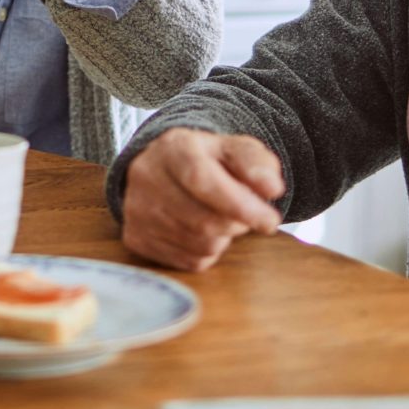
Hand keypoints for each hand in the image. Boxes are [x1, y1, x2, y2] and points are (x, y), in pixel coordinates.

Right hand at [119, 129, 284, 271]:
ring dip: (223, 237)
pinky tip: (202, 230)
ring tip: (219, 216)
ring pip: (199, 244)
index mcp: (173, 147)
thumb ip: (256, 164)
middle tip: (244, 213)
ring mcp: (136, 210)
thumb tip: (272, 189)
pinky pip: (188, 260)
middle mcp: (147, 177)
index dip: (240, 205)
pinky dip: (206, 251)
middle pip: (204, 220)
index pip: (203, 181)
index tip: (270, 221)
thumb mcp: (235, 149)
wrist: (162, 168)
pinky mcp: (136, 237)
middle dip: (236, 222)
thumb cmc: (208, 160)